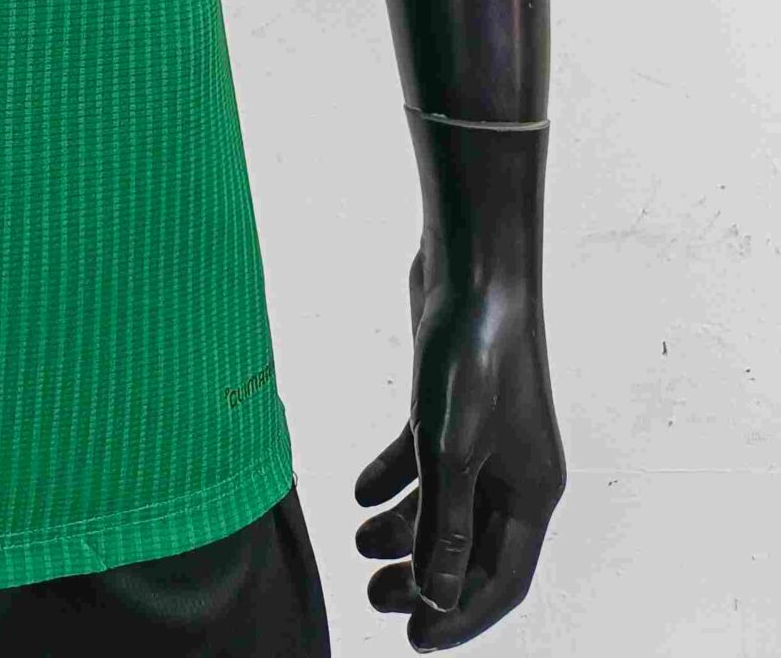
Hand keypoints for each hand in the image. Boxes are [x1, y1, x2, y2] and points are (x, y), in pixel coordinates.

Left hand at [353, 241, 565, 646]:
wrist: (471, 270)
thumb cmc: (470, 358)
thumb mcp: (449, 452)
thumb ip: (446, 527)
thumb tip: (438, 595)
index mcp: (533, 493)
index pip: (501, 578)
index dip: (458, 614)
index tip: (412, 640)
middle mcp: (516, 471)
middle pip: (472, 546)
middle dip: (425, 577)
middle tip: (375, 598)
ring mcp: (487, 438)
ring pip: (445, 504)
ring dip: (403, 531)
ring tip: (357, 548)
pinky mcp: (455, 406)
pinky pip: (426, 461)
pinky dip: (394, 479)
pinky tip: (358, 494)